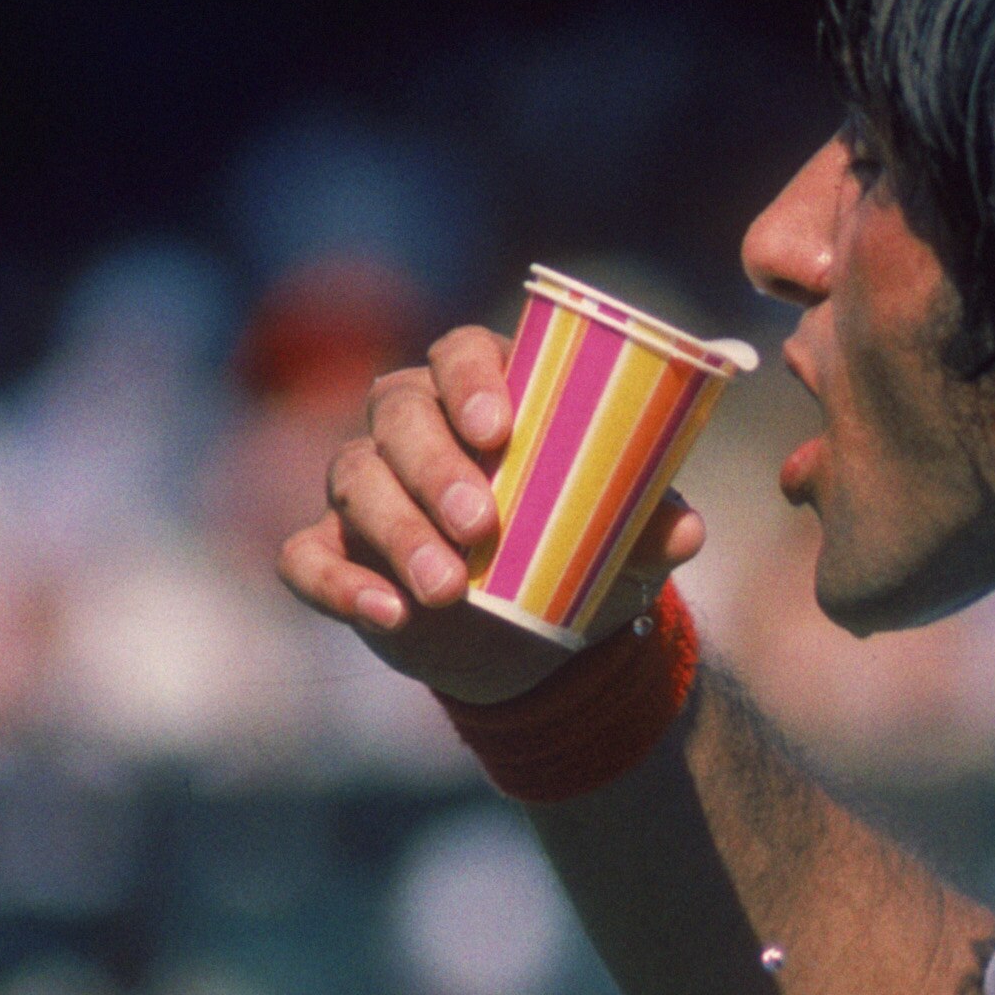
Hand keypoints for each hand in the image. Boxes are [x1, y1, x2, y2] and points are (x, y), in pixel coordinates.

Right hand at [276, 321, 706, 705]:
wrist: (536, 642)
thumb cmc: (579, 555)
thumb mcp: (626, 543)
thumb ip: (651, 527)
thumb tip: (687, 531)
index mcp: (486, 395)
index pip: (460, 352)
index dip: (470, 380)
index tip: (499, 428)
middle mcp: (414, 426)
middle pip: (399, 413)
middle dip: (434, 466)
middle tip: (480, 526)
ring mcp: (368, 487)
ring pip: (354, 478)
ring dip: (398, 531)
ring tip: (448, 589)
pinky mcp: (336, 551)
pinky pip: (306, 556)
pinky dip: (339, 583)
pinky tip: (388, 614)